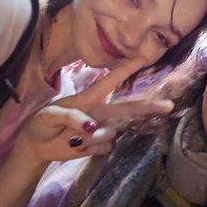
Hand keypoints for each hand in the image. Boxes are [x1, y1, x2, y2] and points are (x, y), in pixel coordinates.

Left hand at [16, 58, 173, 166]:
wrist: (38, 145)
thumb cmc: (43, 122)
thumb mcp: (50, 115)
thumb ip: (71, 117)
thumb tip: (92, 126)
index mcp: (88, 98)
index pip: (109, 82)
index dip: (126, 69)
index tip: (143, 57)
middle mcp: (99, 112)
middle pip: (126, 108)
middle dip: (147, 106)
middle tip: (168, 105)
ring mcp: (101, 129)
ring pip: (112, 132)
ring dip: (93, 138)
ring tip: (72, 139)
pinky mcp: (99, 146)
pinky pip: (105, 147)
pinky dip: (91, 149)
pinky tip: (77, 147)